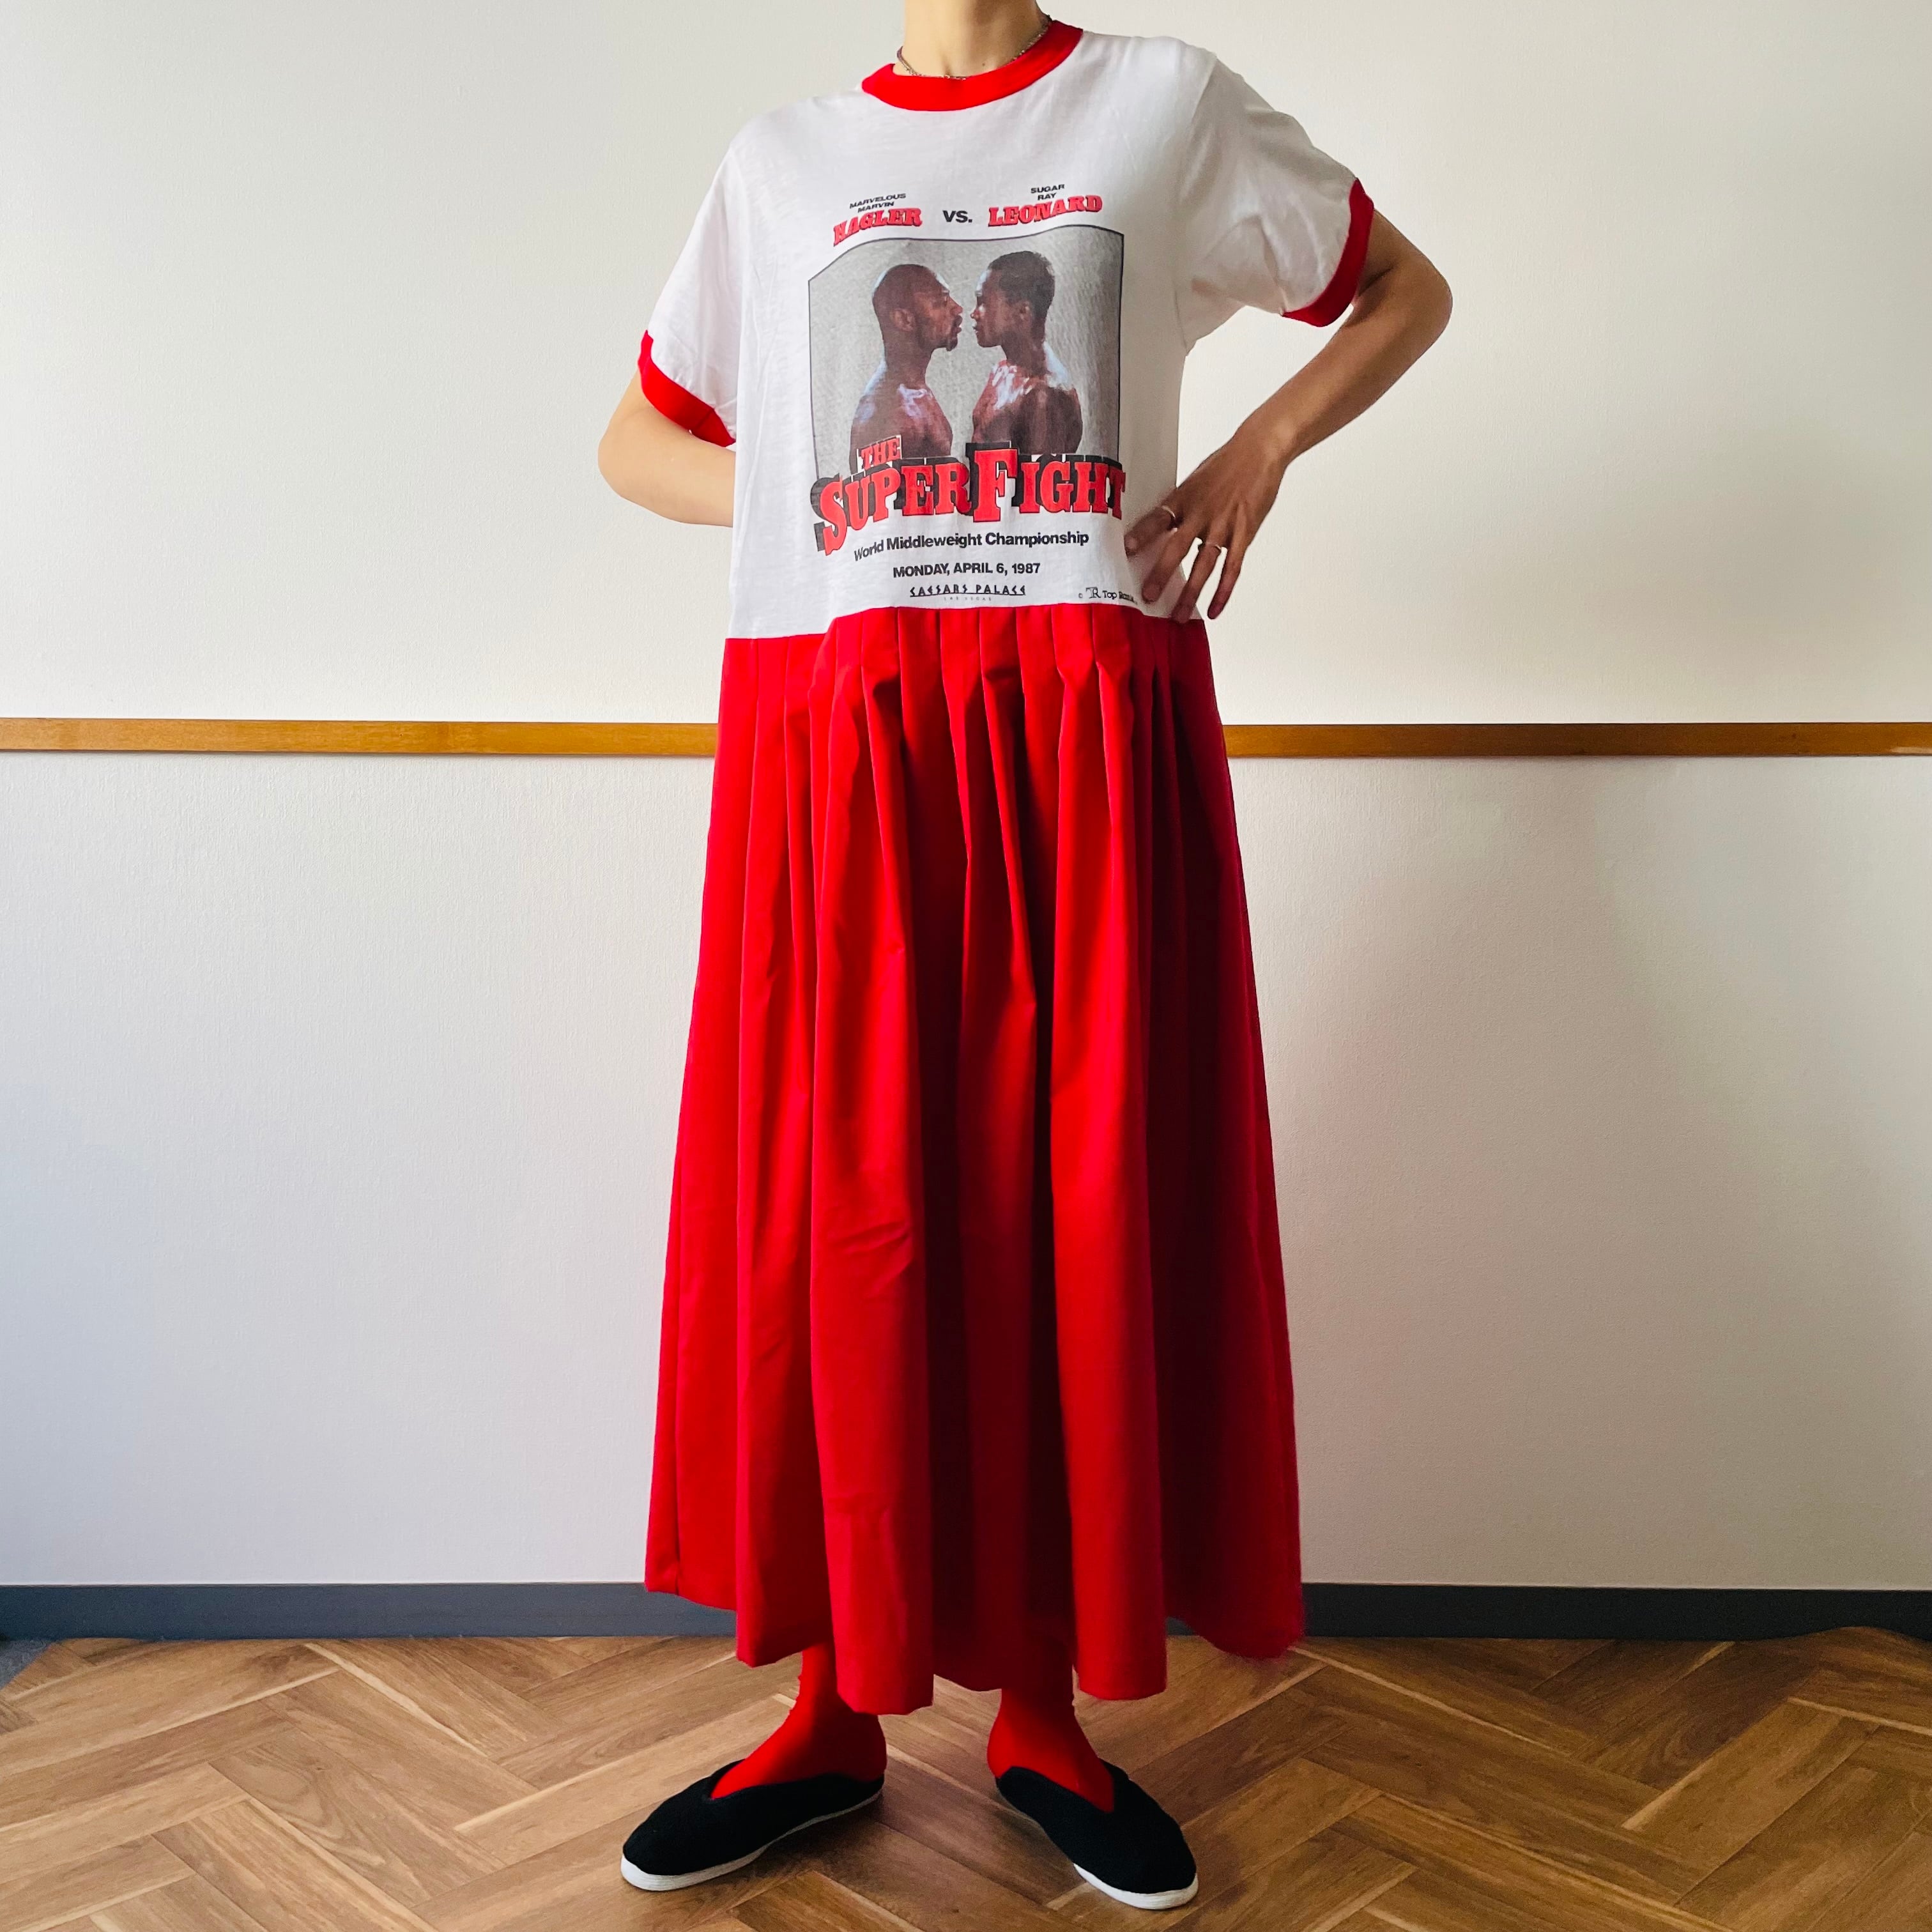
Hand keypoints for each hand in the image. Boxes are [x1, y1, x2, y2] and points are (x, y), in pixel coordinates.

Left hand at [1123, 425, 1287, 620]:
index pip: (1158, 517)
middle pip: (1178, 547)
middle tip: (1148, 597)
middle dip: (1161, 574)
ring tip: (1178, 616)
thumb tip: (1161, 528)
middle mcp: (1201, 512)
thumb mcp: (1195, 480)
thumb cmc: (1226, 464)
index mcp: (1184, 497)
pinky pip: (1232, 567)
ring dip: (1190, 592)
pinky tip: (1213, 609)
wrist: (1260, 450)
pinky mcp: (1244, 533)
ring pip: (1204, 564)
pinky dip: (1223, 591)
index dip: (1142, 533)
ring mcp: (1224, 524)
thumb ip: (1180, 506)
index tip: (1127, 549)